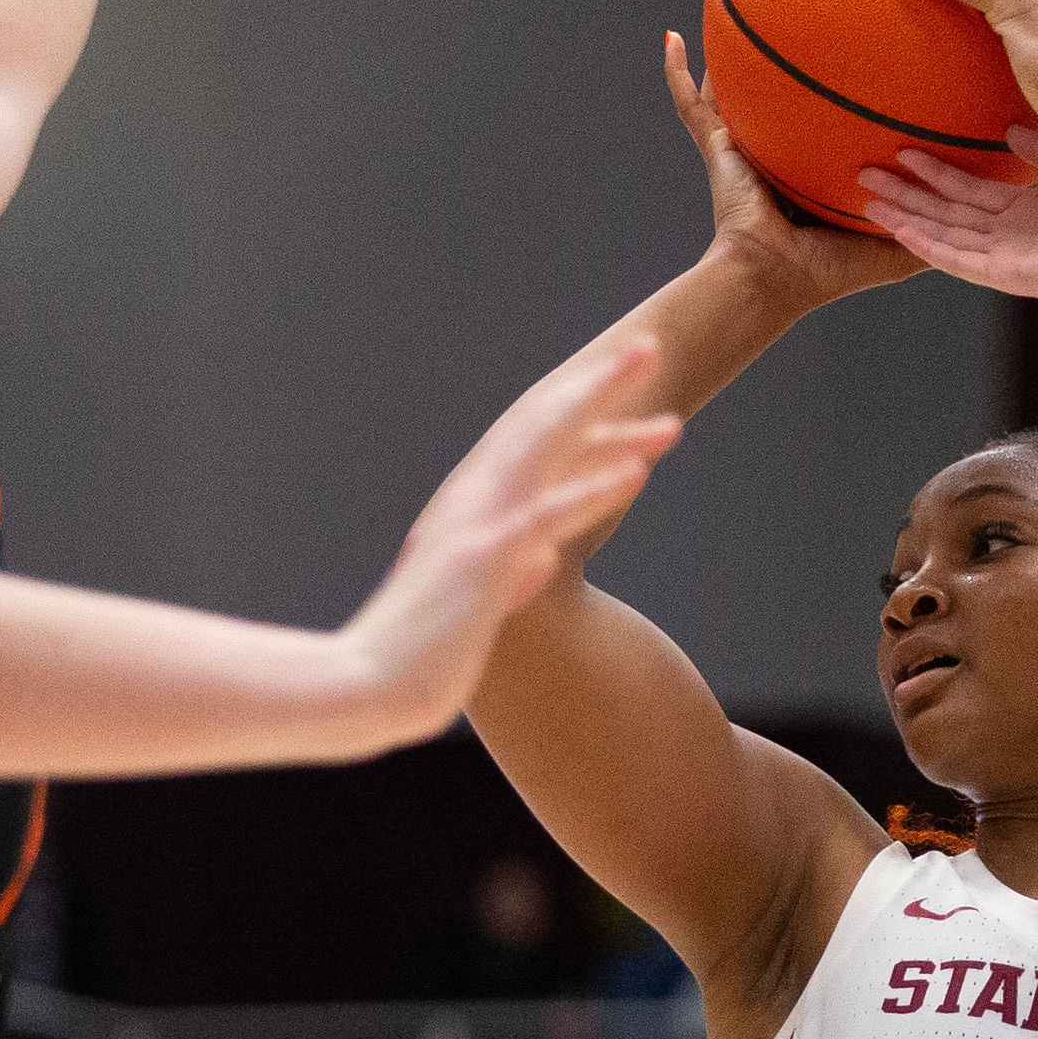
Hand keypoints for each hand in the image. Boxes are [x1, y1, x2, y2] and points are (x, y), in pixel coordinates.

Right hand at [341, 339, 680, 741]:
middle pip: (544, 424)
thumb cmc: (422, 653)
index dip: (584, 408)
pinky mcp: (481, 562)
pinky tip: (634, 474)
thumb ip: (509, 575)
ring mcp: (477, 525)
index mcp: (475, 505)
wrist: (369, 691)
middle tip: (650, 348)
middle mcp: (474, 499)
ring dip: (608, 424)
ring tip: (668, 412)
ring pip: (547, 454)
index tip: (633, 385)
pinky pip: (542, 517)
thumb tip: (542, 560)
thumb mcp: (477, 606)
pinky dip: (587, 491)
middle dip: (598, 384)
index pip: (537, 441)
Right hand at [668, 31, 915, 314]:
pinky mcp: (719, 147)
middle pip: (786, 103)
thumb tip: (990, 209)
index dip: (848, 102)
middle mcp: (781, 157)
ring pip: (737, 95)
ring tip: (731, 14)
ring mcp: (746, 149)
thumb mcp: (897, 247)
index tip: (871, 60)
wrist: (775, 278)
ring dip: (733, 61)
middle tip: (804, 21)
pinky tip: (670, 39)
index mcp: (817, 176)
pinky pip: (692, 106)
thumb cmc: (832, 271)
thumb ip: (937, 224)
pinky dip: (677, 75)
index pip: (833, 131)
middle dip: (792, 70)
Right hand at [857, 126, 1037, 312]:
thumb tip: (1010, 130)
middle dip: (906, 194)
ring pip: (943, 234)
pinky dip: (927, 246)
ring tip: (867, 201)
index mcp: (1029, 213)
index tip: (903, 151)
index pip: (969, 190)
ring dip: (905, 218)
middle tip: (865, 175)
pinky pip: (957, 260)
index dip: (935, 171)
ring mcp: (1006, 257)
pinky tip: (900, 230)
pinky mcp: (1006, 275)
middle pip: (945, 212)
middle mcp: (1011, 236)